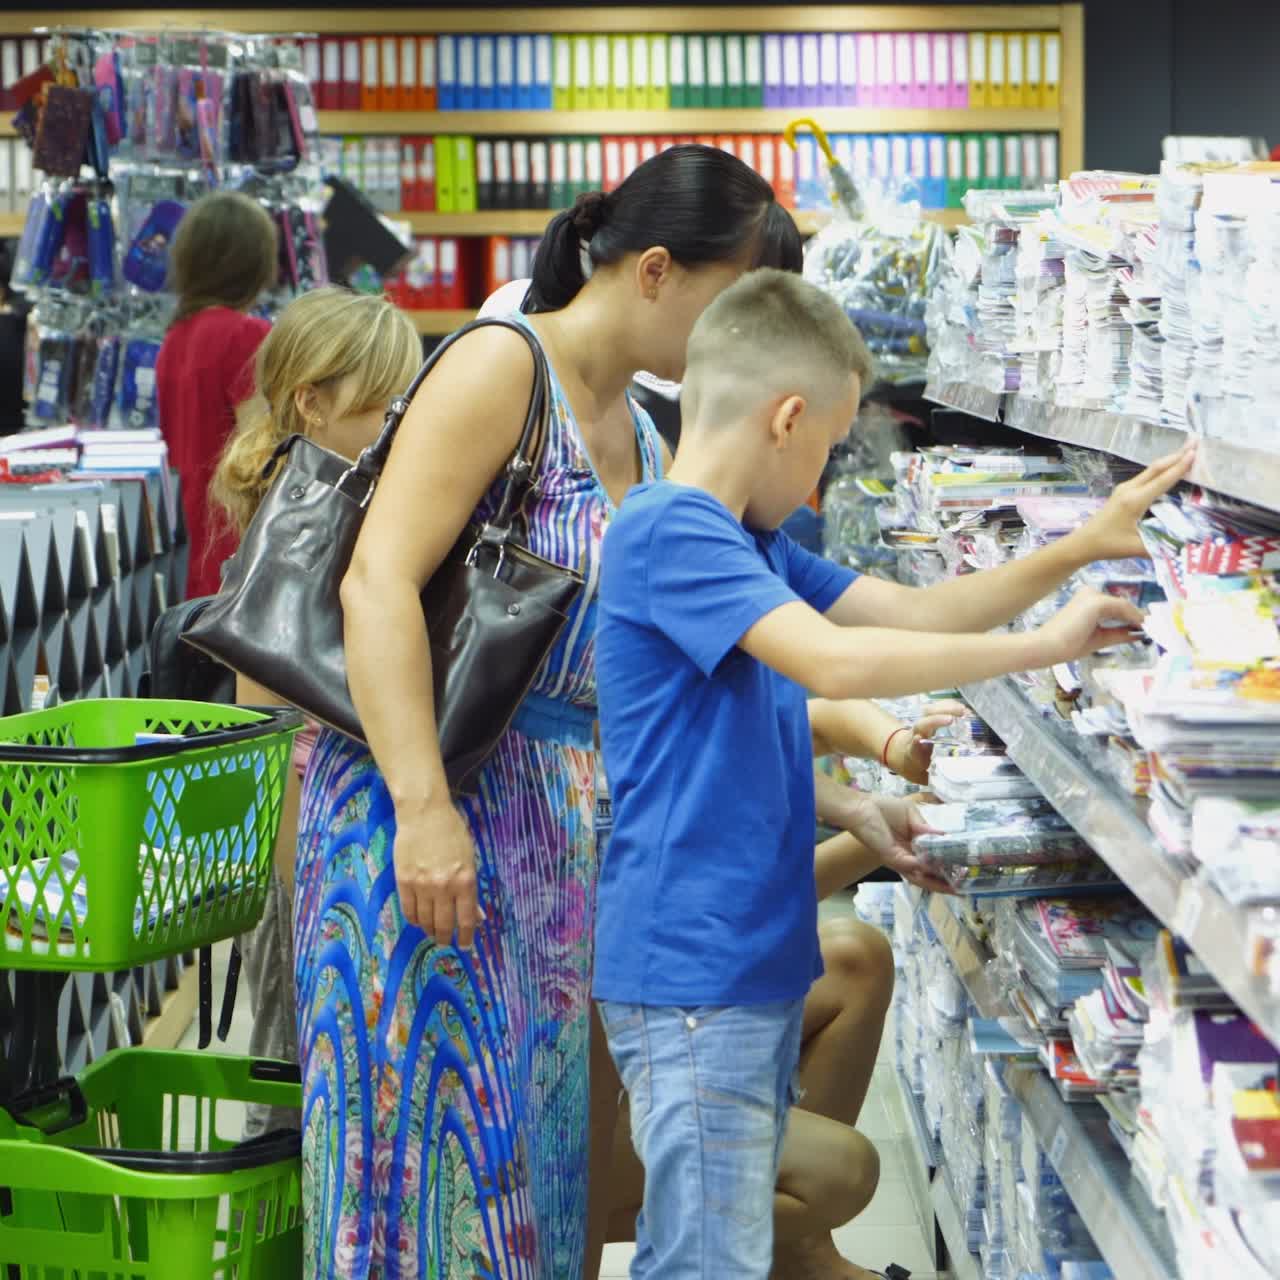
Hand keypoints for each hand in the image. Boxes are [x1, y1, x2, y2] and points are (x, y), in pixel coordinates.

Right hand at [393, 802, 482, 947]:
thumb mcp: (470, 859)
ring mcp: (422, 885)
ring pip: (425, 920)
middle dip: (446, 938)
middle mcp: (444, 887)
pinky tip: (419, 920)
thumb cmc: (452, 833)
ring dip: (430, 930)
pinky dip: (414, 919)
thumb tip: (477, 916)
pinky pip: (408, 910)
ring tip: (433, 932)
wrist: (424, 813)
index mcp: (465, 881)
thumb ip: (471, 889)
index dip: (466, 937)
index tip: (465, 945)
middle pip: (444, 924)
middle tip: (446, 942)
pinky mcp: (403, 881)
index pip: (466, 919)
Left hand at [874, 796, 957, 894]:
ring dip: (936, 882)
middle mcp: (907, 858)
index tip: (963, 870)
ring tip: (954, 887)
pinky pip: (910, 866)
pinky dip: (923, 867)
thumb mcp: (912, 816)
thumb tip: (945, 836)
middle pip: (927, 876)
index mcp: (912, 847)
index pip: (932, 861)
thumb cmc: (885, 808)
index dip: (946, 867)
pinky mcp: (892, 858)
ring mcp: (900, 860)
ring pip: (920, 877)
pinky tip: (937, 867)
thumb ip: (926, 828)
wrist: (863, 807)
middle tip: (962, 888)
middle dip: (944, 883)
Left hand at [888, 700, 967, 784]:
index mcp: (913, 751)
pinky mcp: (930, 718)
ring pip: (929, 712)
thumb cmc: (914, 764)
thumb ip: (931, 784)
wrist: (901, 751)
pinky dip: (950, 706)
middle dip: (934, 720)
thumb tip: (944, 799)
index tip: (920, 740)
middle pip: (922, 723)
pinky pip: (938, 708)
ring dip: (945, 709)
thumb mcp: (920, 777)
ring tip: (963, 711)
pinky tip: (964, 709)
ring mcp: (923, 724)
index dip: (916, 744)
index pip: (913, 746)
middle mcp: (917, 734)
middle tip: (952, 720)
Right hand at [1036, 588, 1144, 664]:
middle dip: (1138, 616)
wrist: (1049, 647)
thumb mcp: (1099, 638)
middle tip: (1155, 629)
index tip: (1146, 628)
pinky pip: (1122, 608)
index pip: (1115, 608)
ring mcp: (1092, 596)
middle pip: (1120, 605)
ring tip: (1154, 629)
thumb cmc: (1067, 645)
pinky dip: (1134, 617)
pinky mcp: (1096, 602)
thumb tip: (1138, 633)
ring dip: (1139, 617)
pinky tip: (1143, 627)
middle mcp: (1089, 593)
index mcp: (1086, 600)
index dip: (1132, 618)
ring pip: (1123, 606)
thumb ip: (1118, 633)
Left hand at [1074, 445, 1195, 561]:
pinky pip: (1145, 476)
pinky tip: (1168, 468)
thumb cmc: (1108, 545)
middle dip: (1177, 455)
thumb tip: (1185, 549)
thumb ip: (1161, 547)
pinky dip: (1160, 470)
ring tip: (1187, 451)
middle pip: (1157, 468)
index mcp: (1134, 501)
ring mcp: (1124, 489)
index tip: (1194, 453)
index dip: (1180, 467)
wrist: (1083, 542)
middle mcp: (1129, 490)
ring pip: (1150, 470)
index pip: (1162, 481)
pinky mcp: (1122, 492)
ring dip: (1169, 460)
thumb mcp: (1137, 548)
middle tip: (1195, 442)